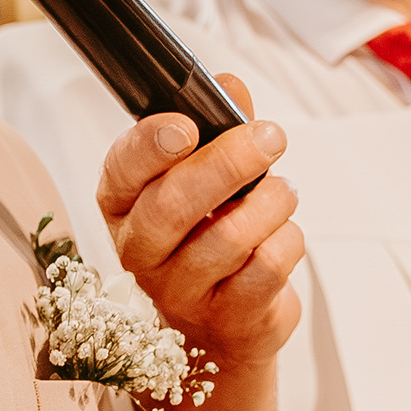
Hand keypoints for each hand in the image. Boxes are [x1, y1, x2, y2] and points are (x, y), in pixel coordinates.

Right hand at [95, 76, 301, 373]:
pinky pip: (265, 269)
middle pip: (174, 203)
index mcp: (124, 204)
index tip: (187, 125)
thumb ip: (220, 127)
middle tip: (270, 137)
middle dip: (230, 162)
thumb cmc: (211, 236)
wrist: (227, 324)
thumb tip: (230, 86)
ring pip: (229, 236)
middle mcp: (139, 250)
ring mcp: (179, 291)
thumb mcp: (208, 178)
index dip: (151, 144)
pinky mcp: (225, 319)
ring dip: (271, 203)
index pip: (122, 169)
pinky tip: (282, 236)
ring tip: (283, 193)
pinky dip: (287, 241)